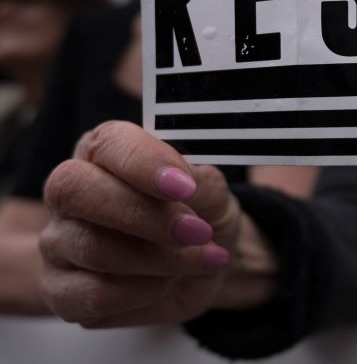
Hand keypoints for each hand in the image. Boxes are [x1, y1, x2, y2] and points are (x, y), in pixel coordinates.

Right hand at [39, 120, 273, 326]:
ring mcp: (59, 243)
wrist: (205, 267)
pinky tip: (167, 283)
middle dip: (144, 215)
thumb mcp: (214, 193)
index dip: (144, 163)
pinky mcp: (62, 292)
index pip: (106, 143)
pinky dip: (144, 292)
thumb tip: (183, 185)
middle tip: (195, 231)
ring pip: (94, 249)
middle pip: (76, 192)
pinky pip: (94, 296)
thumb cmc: (202, 216)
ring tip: (199, 259)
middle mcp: (70, 194)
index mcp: (104, 152)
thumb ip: (199, 183)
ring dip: (160, 259)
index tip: (184, 187)